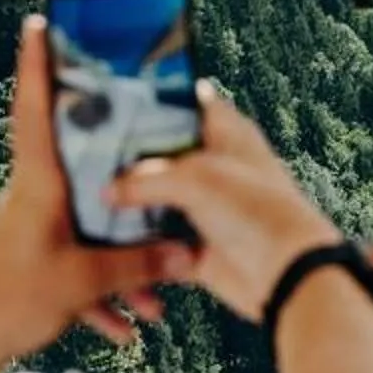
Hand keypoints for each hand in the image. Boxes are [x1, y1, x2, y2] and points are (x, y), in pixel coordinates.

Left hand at [0, 19, 195, 372]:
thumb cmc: (10, 300)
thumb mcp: (83, 281)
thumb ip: (137, 265)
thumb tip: (185, 254)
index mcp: (39, 183)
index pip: (34, 108)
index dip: (38, 65)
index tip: (41, 23)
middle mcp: (36, 196)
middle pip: (79, 160)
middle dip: (115, 153)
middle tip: (142, 119)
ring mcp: (35, 229)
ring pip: (90, 227)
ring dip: (123, 262)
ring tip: (155, 299)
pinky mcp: (37, 262)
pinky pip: (80, 268)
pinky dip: (103, 296)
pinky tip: (126, 329)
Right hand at [112, 84, 341, 322]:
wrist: (284, 274)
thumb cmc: (255, 210)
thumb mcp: (194, 179)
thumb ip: (145, 179)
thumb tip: (108, 191)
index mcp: (228, 133)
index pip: (192, 102)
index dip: (159, 98)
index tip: (118, 99)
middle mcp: (217, 168)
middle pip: (165, 155)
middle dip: (131, 158)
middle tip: (89, 153)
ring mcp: (208, 208)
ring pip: (158, 200)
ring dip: (131, 203)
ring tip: (88, 193)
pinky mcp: (199, 247)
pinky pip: (159, 243)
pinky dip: (138, 244)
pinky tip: (107, 237)